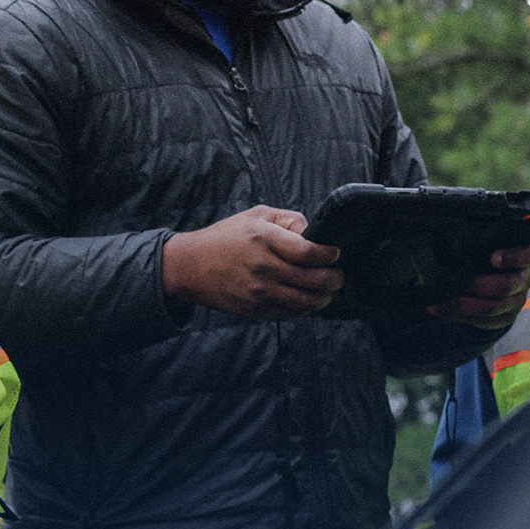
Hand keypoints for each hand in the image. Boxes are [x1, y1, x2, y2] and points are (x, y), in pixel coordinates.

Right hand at [162, 205, 343, 318]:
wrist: (190, 267)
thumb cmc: (225, 238)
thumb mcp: (256, 215)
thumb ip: (288, 220)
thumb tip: (315, 233)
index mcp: (264, 239)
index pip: (308, 252)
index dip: (328, 255)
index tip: (335, 254)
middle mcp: (263, 267)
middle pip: (313, 280)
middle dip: (334, 279)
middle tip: (339, 276)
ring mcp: (259, 291)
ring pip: (305, 302)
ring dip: (323, 298)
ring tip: (328, 291)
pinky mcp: (255, 309)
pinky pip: (289, 313)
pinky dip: (303, 308)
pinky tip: (307, 300)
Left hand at [426, 244, 529, 329]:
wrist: (487, 277)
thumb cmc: (485, 252)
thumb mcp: (486, 242)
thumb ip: (478, 240)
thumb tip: (450, 236)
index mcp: (525, 255)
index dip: (515, 258)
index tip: (493, 258)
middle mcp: (524, 279)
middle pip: (507, 286)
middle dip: (478, 286)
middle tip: (456, 281)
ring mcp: (517, 301)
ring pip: (493, 308)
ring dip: (464, 305)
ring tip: (442, 299)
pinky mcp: (506, 318)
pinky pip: (486, 322)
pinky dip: (460, 316)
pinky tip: (441, 308)